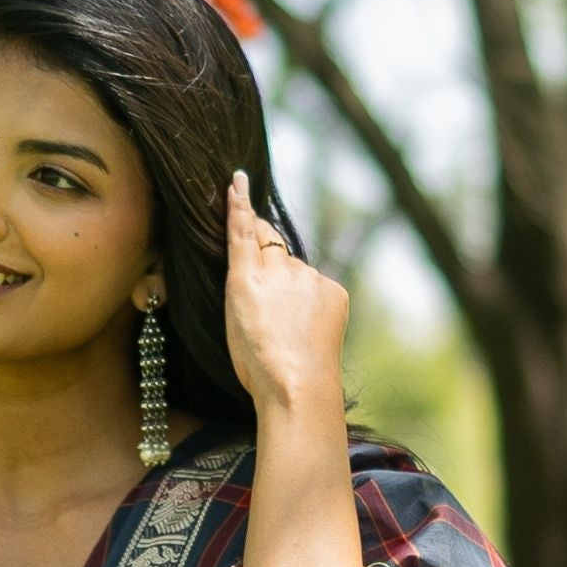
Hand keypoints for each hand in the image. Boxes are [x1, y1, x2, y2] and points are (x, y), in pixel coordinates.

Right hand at [223, 170, 349, 415]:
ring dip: (290, 284)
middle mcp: (279, 270)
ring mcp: (309, 279)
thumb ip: (241, 282)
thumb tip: (255, 262)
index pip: (241, 231)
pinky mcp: (334, 291)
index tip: (239, 180)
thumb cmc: (257, 363)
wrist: (298, 386)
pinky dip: (311, 299)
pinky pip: (318, 286)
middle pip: (271, 245)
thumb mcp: (232, 319)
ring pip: (296, 269)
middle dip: (265, 251)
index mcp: (245, 278)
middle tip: (263, 286)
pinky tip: (306, 327)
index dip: (239, 205)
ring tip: (285, 324)